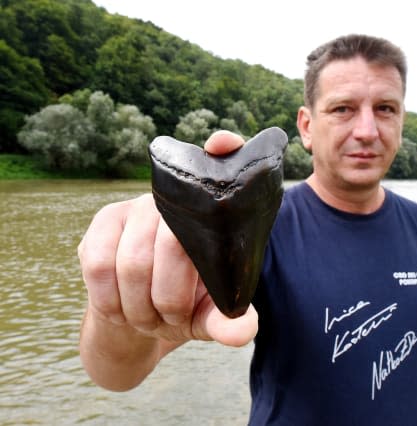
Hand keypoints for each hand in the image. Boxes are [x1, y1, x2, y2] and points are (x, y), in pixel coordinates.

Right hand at [79, 130, 254, 347]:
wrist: (139, 316)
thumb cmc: (188, 304)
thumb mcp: (212, 316)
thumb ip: (229, 322)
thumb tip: (242, 332)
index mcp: (216, 213)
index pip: (226, 161)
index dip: (226, 148)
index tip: (222, 145)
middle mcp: (178, 198)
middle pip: (173, 245)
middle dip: (172, 302)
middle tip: (174, 321)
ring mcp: (138, 206)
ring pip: (133, 263)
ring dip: (142, 308)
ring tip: (152, 320)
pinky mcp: (104, 222)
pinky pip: (99, 266)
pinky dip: (113, 302)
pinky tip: (123, 310)